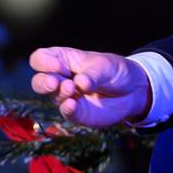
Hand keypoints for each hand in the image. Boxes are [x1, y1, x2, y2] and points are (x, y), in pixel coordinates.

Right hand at [28, 46, 152, 127]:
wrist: (133, 90)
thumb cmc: (114, 71)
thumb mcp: (105, 66)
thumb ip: (92, 74)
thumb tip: (80, 83)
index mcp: (62, 60)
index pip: (40, 59)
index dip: (43, 62)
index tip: (58, 65)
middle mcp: (60, 79)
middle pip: (38, 81)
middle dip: (43, 82)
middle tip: (54, 82)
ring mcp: (67, 97)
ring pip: (52, 97)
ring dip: (59, 93)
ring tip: (71, 88)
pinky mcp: (77, 113)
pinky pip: (66, 113)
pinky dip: (67, 109)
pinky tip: (72, 104)